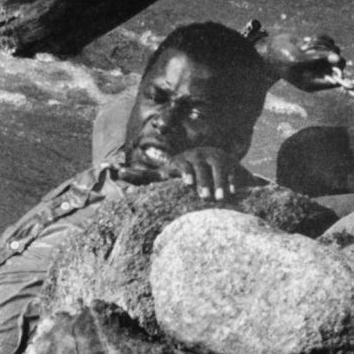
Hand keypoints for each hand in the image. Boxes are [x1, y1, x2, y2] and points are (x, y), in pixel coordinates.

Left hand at [119, 146, 243, 200]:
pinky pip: (231, 172)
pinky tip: (234, 192)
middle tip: (204, 197)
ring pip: (216, 170)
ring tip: (220, 198)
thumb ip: (146, 177)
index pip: (178, 165)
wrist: (223, 168)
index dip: (184, 172)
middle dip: (203, 182)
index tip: (186, 183)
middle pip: (200, 169)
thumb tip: (119, 176)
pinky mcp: (230, 161)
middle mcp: (196, 155)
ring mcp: (214, 157)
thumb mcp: (168, 176)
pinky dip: (232, 182)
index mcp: (179, 161)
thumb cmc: (189, 177)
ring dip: (218, 184)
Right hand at [256, 32, 344, 91]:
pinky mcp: (320, 49)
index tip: (334, 58)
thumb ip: (317, 59)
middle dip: (327, 52)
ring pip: (334, 49)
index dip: (338, 70)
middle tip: (313, 49)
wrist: (271, 47)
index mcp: (313, 83)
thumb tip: (337, 58)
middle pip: (338, 63)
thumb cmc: (280, 57)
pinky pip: (330, 41)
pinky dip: (320, 38)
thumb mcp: (297, 59)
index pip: (336, 81)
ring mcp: (320, 61)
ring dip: (321, 44)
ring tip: (305, 45)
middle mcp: (319, 74)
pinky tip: (308, 40)